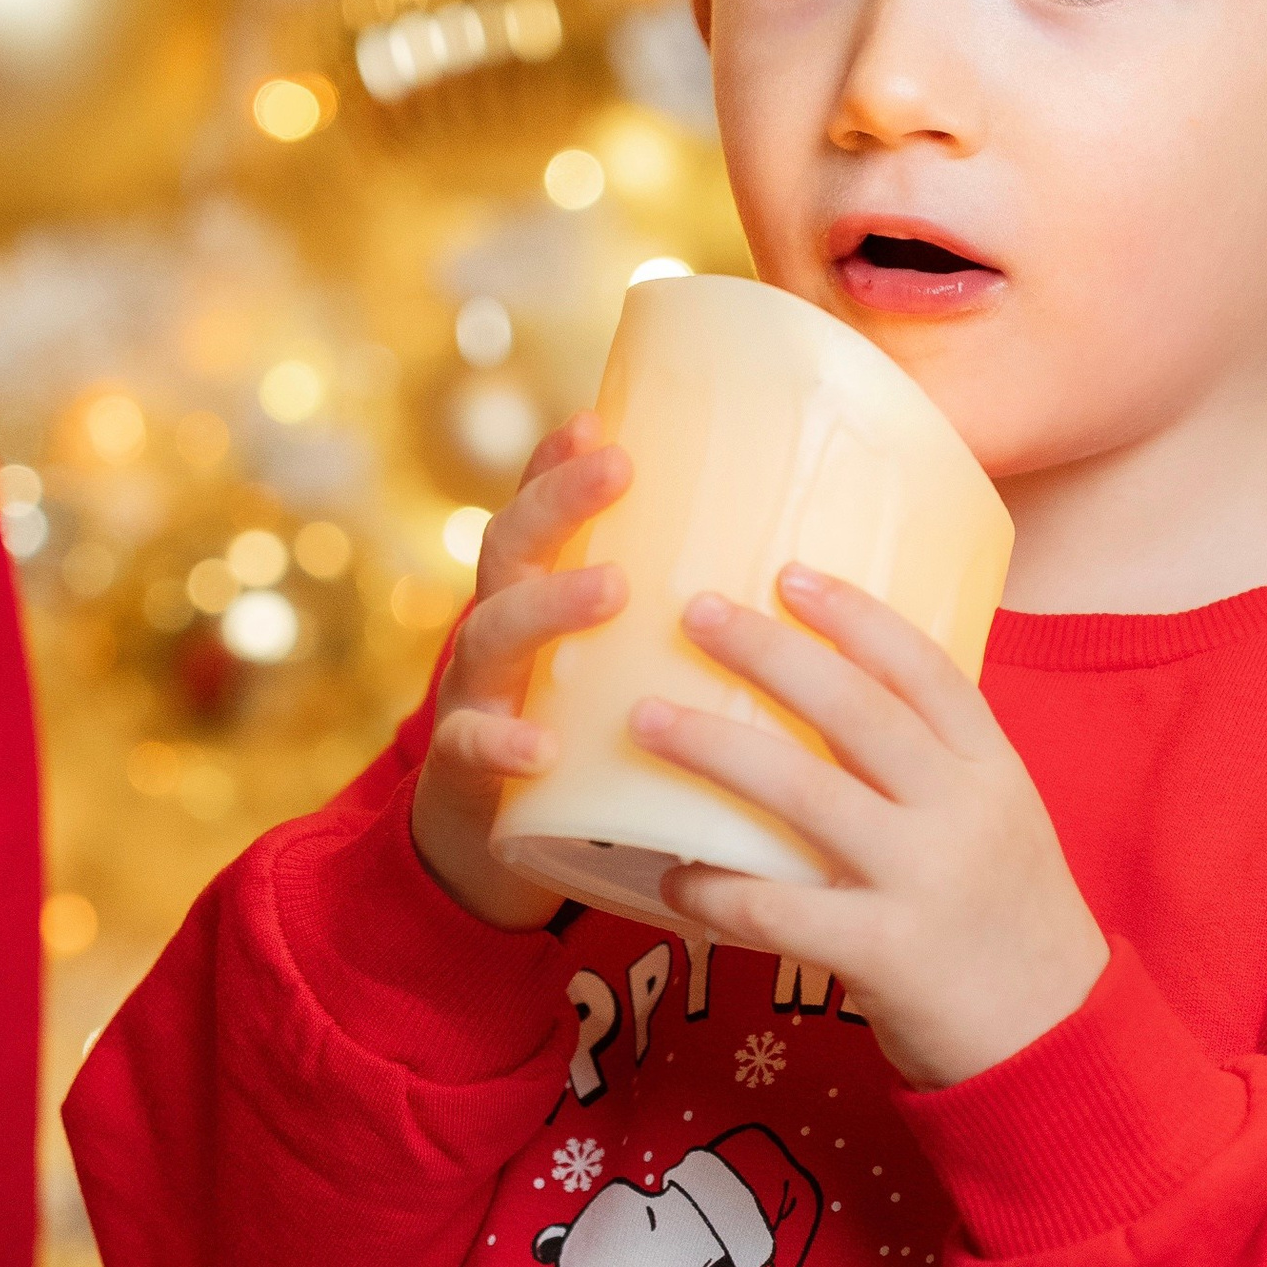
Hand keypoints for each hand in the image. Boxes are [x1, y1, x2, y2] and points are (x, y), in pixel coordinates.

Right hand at [409, 413, 629, 927]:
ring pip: (491, 635)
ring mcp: (475, 697)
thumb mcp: (619, 673)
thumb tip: (801, 579)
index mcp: (538, 600)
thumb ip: (677, 625)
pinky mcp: (464, 772)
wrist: (492, 850)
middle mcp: (498, 634)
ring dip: (549, 606)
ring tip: (610, 588)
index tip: (601, 416)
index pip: (542, 514)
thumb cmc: (585, 746)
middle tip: (619, 467)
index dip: (559, 463)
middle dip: (559, 501)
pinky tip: (538, 745)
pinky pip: (472, 748)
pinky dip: (502, 741)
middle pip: (512, 548)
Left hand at [634, 569, 1107, 1088]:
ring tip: (646, 717)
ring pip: (804, 794)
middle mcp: (961, 813)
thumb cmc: (1010, 927)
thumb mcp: (1001, 826)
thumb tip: (840, 704)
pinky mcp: (885, 953)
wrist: (1055, 1044)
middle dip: (767, 653)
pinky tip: (671, 874)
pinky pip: (779, 910)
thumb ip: (939, 771)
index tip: (790, 572)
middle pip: (855, 711)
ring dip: (716, 749)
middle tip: (693, 610)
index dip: (855, 617)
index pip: (925, 670)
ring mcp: (924, 881)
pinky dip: (716, 889)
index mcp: (993, 771)